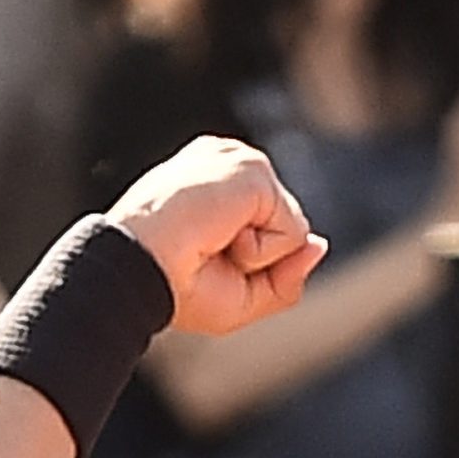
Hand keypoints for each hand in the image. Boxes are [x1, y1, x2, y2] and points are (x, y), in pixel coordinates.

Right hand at [105, 136, 326, 333]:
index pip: (269, 229)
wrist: (139, 269)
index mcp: (216, 183)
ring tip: (211, 242)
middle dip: (258, 260)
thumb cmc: (175, 285)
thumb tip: (319, 244)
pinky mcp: (253, 170)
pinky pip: (292, 232)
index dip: (250, 262)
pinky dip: (261, 251)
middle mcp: (228, 164)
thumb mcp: (241, 296)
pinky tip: (221, 235)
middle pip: (286, 231)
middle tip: (204, 253)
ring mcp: (240, 162)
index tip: (198, 255)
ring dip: (258, 256)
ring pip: (292, 231)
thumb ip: (285, 275)